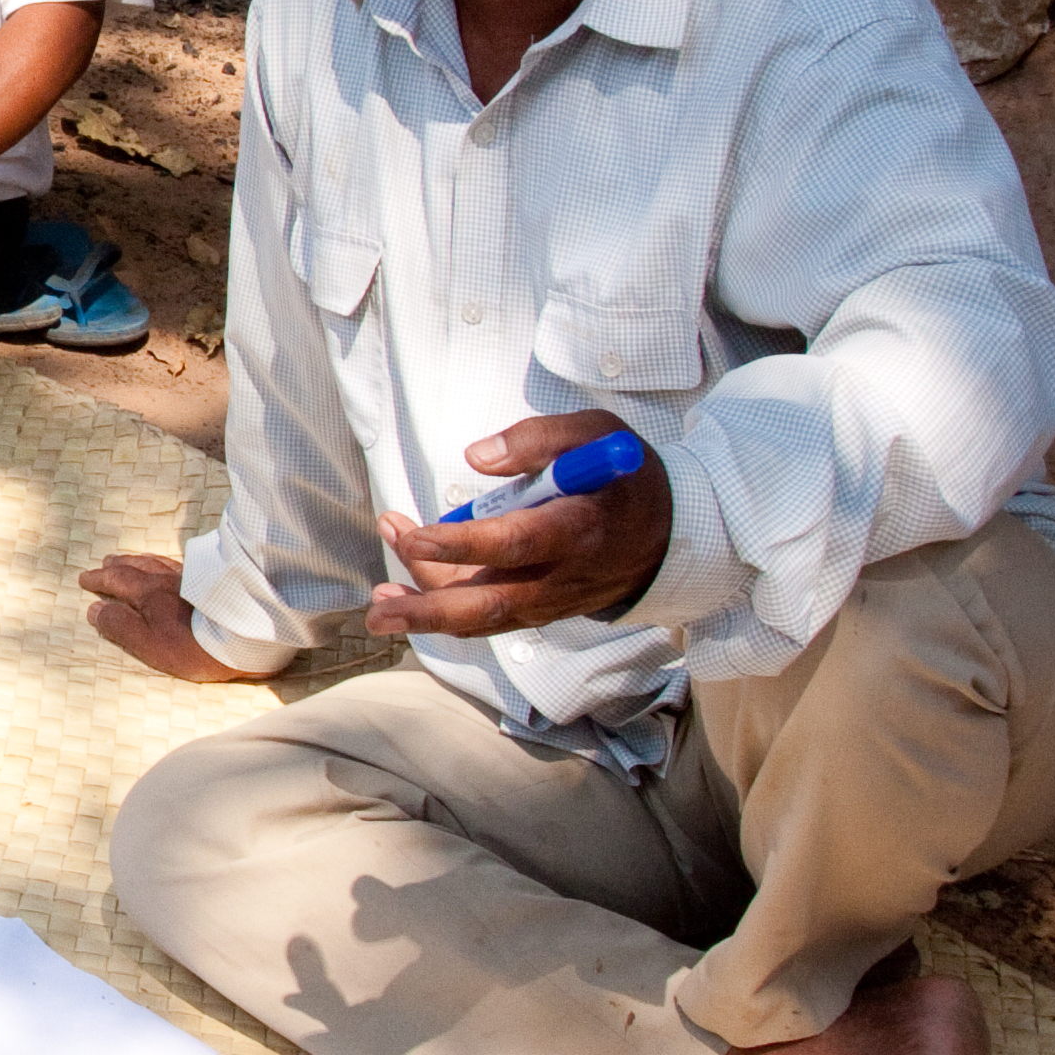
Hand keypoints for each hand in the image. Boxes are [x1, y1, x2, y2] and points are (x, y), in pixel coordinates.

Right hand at [79, 554, 281, 682]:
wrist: (245, 635)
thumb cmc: (194, 646)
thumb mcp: (149, 645)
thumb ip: (120, 627)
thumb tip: (95, 609)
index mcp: (148, 594)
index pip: (117, 581)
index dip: (99, 579)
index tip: (85, 579)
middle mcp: (167, 580)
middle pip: (137, 565)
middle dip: (118, 564)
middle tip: (106, 562)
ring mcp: (190, 578)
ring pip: (159, 562)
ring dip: (140, 559)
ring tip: (132, 559)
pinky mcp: (210, 582)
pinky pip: (179, 564)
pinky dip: (165, 562)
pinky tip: (170, 566)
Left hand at [367, 408, 671, 638]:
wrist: (674, 533)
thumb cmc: (625, 475)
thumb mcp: (596, 435)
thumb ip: (538, 439)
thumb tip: (476, 457)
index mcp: (577, 527)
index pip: (514, 543)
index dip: (461, 544)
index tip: (414, 534)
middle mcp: (563, 575)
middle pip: (492, 604)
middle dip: (431, 611)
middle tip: (380, 610)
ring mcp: (553, 600)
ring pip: (485, 618)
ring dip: (430, 613)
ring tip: (381, 599)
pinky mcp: (543, 610)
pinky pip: (491, 620)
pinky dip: (449, 614)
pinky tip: (409, 598)